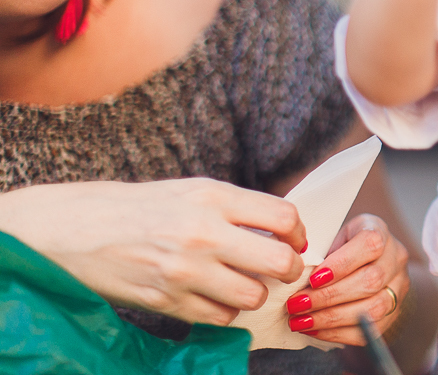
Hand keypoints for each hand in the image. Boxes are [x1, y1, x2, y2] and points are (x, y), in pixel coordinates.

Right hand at [0, 179, 306, 325]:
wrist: (70, 230)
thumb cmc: (134, 207)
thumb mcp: (188, 190)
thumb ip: (234, 207)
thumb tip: (279, 228)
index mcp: (212, 197)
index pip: (283, 217)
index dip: (297, 232)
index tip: (294, 239)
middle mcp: (203, 233)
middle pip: (279, 261)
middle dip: (288, 268)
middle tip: (281, 267)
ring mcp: (185, 270)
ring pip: (253, 296)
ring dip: (255, 292)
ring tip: (242, 281)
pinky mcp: (166, 301)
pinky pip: (220, 316)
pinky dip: (224, 310)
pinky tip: (213, 295)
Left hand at [284, 213, 410, 344]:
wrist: (370, 261)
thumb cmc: (343, 246)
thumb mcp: (333, 237)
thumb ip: (321, 252)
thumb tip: (295, 276)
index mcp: (379, 231)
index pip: (369, 245)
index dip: (341, 264)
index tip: (313, 279)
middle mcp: (396, 258)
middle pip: (371, 281)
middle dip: (329, 296)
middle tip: (297, 304)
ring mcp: (399, 287)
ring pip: (373, 309)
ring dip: (332, 318)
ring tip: (302, 321)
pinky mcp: (394, 312)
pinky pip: (369, 330)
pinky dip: (338, 333)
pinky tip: (315, 329)